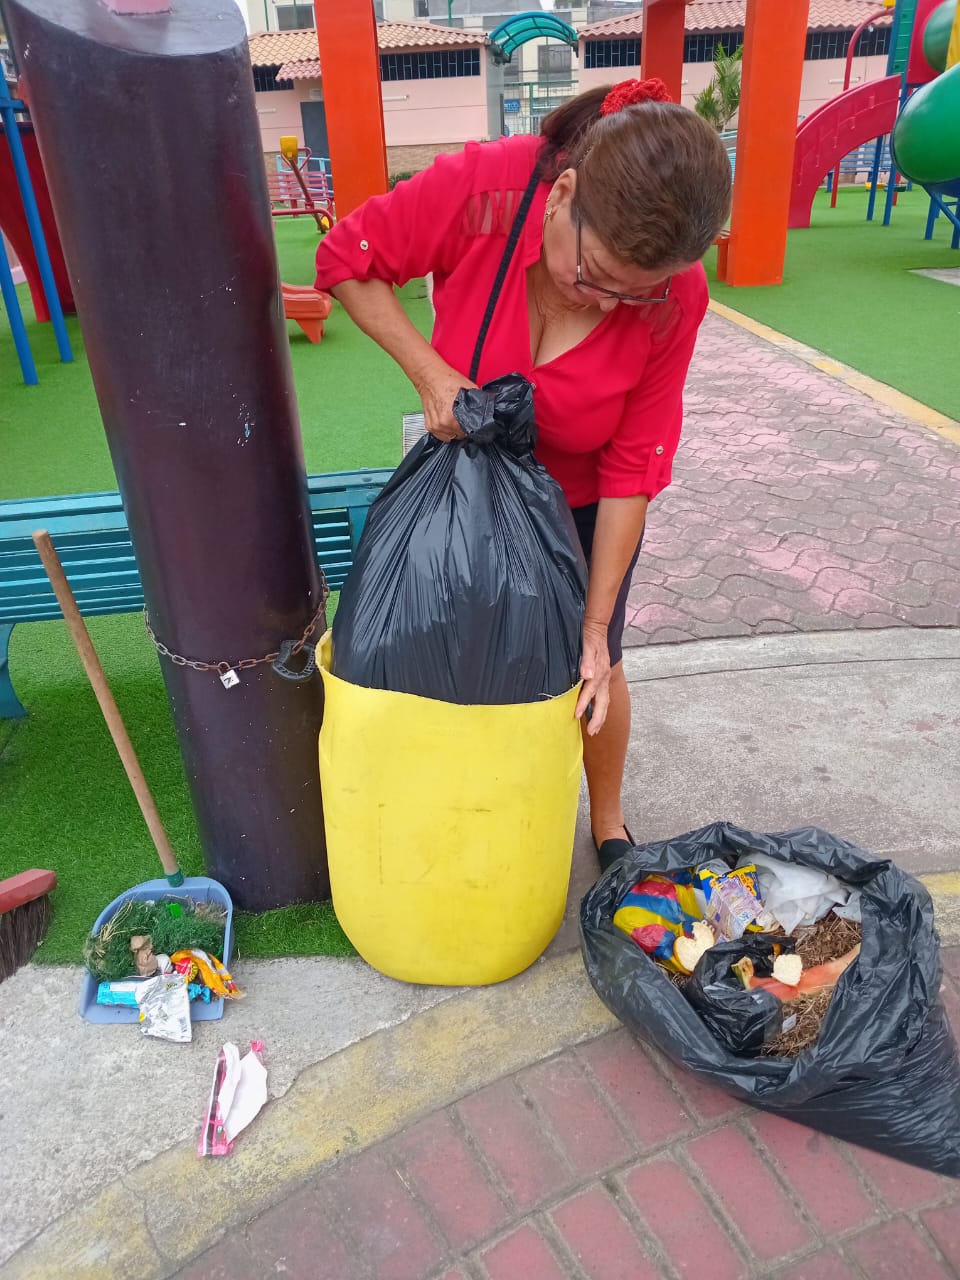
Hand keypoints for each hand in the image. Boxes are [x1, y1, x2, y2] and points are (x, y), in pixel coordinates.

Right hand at [416, 361, 476, 442]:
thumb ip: (477, 402)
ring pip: (450, 437)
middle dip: (463, 428)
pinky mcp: (429, 426)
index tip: (473, 423)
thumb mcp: (470, 389)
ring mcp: (435, 426)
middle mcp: (443, 424)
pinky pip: (440, 435)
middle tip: (463, 419)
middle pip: (460, 435)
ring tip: (454, 420)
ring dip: (453, 431)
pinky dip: (445, 430)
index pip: (469, 432)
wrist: (430, 377)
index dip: (472, 428)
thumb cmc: (447, 380)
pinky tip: (447, 421)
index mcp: (453, 417)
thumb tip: (486, 409)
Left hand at [575, 619, 611, 735]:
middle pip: (603, 702)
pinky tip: (593, 714)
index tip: (575, 714)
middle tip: (591, 732)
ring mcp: (604, 679)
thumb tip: (587, 675)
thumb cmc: (590, 637)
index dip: (583, 703)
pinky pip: (602, 697)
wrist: (596, 628)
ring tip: (594, 729)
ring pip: (604, 702)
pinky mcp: (602, 678)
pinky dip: (599, 708)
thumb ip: (586, 660)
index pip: (590, 691)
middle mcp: (604, 677)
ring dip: (600, 716)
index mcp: (599, 672)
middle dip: (598, 718)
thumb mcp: (587, 645)